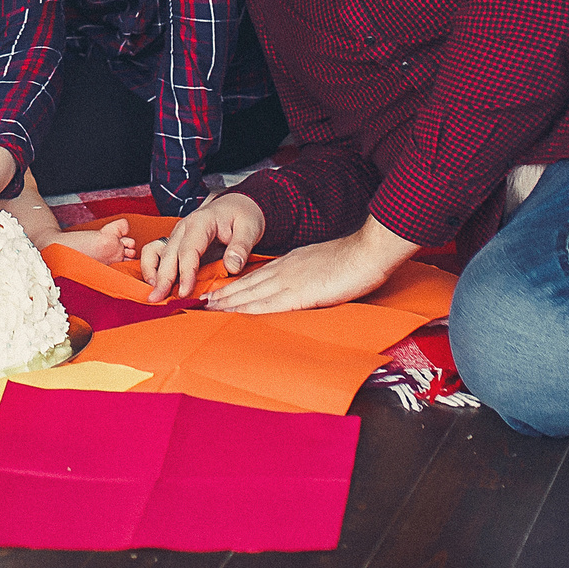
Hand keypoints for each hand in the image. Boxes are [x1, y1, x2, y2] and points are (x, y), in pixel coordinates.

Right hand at [139, 192, 265, 301]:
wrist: (236, 206)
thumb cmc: (242, 215)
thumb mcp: (250, 227)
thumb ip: (241, 247)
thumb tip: (232, 266)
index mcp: (201, 222)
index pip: (189, 250)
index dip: (185, 273)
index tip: (184, 292)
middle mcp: (184, 227)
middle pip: (168, 254)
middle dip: (162, 279)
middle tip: (159, 299)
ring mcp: (177, 235)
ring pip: (156, 252)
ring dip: (153, 273)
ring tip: (156, 293)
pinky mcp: (175, 243)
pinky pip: (155, 253)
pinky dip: (152, 268)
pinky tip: (157, 284)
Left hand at [203, 221, 410, 314]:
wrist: (365, 253)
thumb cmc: (352, 261)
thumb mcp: (322, 265)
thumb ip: (308, 275)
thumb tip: (303, 286)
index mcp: (290, 263)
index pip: (256, 276)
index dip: (236, 285)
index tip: (220, 292)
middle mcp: (284, 270)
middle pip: (247, 284)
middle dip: (224, 295)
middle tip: (203, 303)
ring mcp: (289, 281)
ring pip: (250, 293)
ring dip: (228, 302)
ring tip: (209, 308)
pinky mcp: (298, 294)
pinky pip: (267, 303)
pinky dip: (247, 309)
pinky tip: (235, 314)